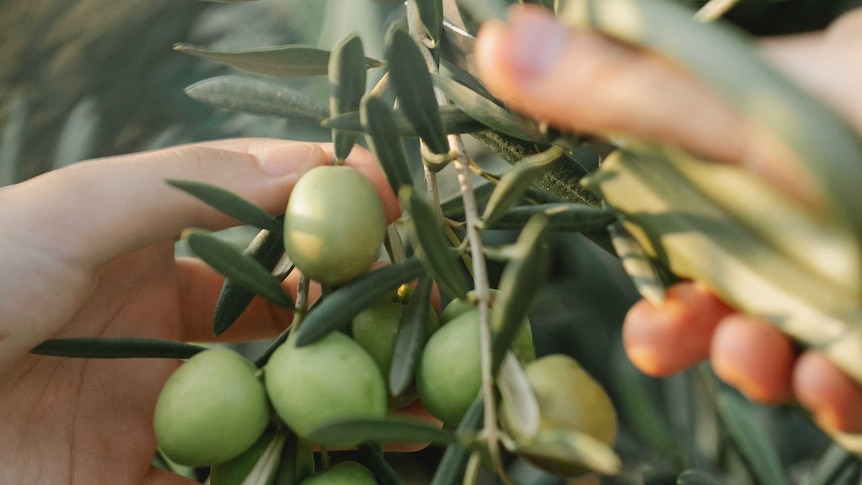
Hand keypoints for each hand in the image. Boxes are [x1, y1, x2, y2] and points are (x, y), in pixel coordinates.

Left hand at [0, 139, 397, 482]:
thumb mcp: (67, 211)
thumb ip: (191, 185)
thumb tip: (315, 164)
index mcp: (135, 256)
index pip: (256, 230)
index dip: (324, 213)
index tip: (393, 200)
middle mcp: (159, 334)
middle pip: (277, 317)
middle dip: (352, 308)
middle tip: (424, 301)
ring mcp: (160, 417)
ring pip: (273, 400)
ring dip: (342, 393)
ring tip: (416, 384)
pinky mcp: (155, 483)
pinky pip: (241, 472)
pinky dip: (300, 464)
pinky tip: (354, 449)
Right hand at [475, 5, 861, 432]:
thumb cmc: (857, 121)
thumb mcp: (734, 110)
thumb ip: (618, 93)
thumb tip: (492, 45)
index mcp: (758, 159)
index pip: (686, 226)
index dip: (657, 283)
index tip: (648, 322)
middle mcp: (807, 212)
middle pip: (732, 293)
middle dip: (700, 336)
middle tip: (679, 347)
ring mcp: (856, 266)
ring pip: (792, 340)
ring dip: (764, 365)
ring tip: (775, 362)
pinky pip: (856, 374)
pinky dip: (839, 393)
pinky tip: (838, 389)